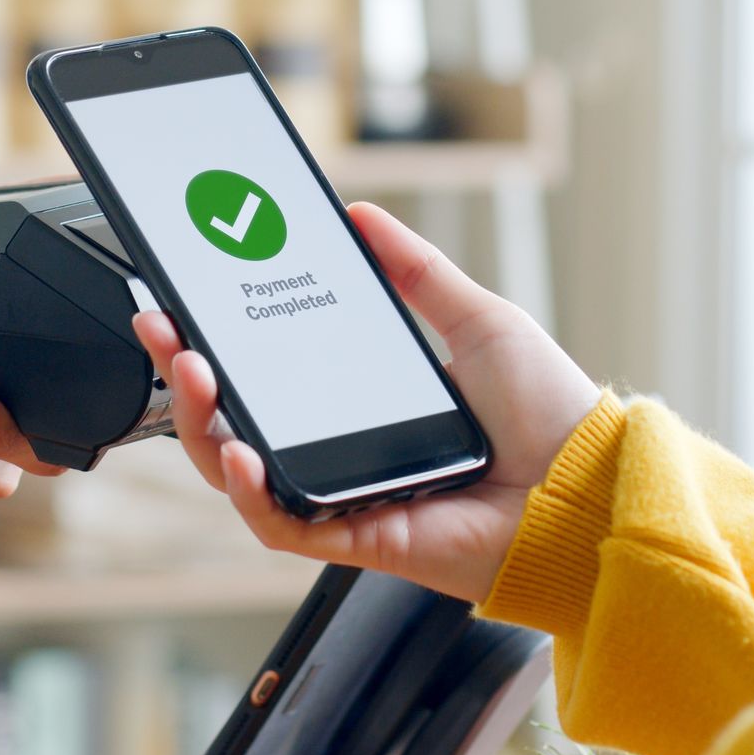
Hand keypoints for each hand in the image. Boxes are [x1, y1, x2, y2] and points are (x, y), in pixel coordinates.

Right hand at [133, 202, 599, 603]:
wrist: (590, 483)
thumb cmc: (551, 414)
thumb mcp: (476, 318)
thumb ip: (415, 270)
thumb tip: (362, 216)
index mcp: (362, 404)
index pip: (266, 376)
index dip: (216, 342)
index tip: (184, 298)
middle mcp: (343, 453)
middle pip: (232, 422)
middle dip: (184, 376)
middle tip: (163, 325)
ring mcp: (344, 498)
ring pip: (238, 475)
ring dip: (200, 425)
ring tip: (190, 371)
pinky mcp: (357, 538)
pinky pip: (279, 525)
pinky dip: (249, 490)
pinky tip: (238, 448)